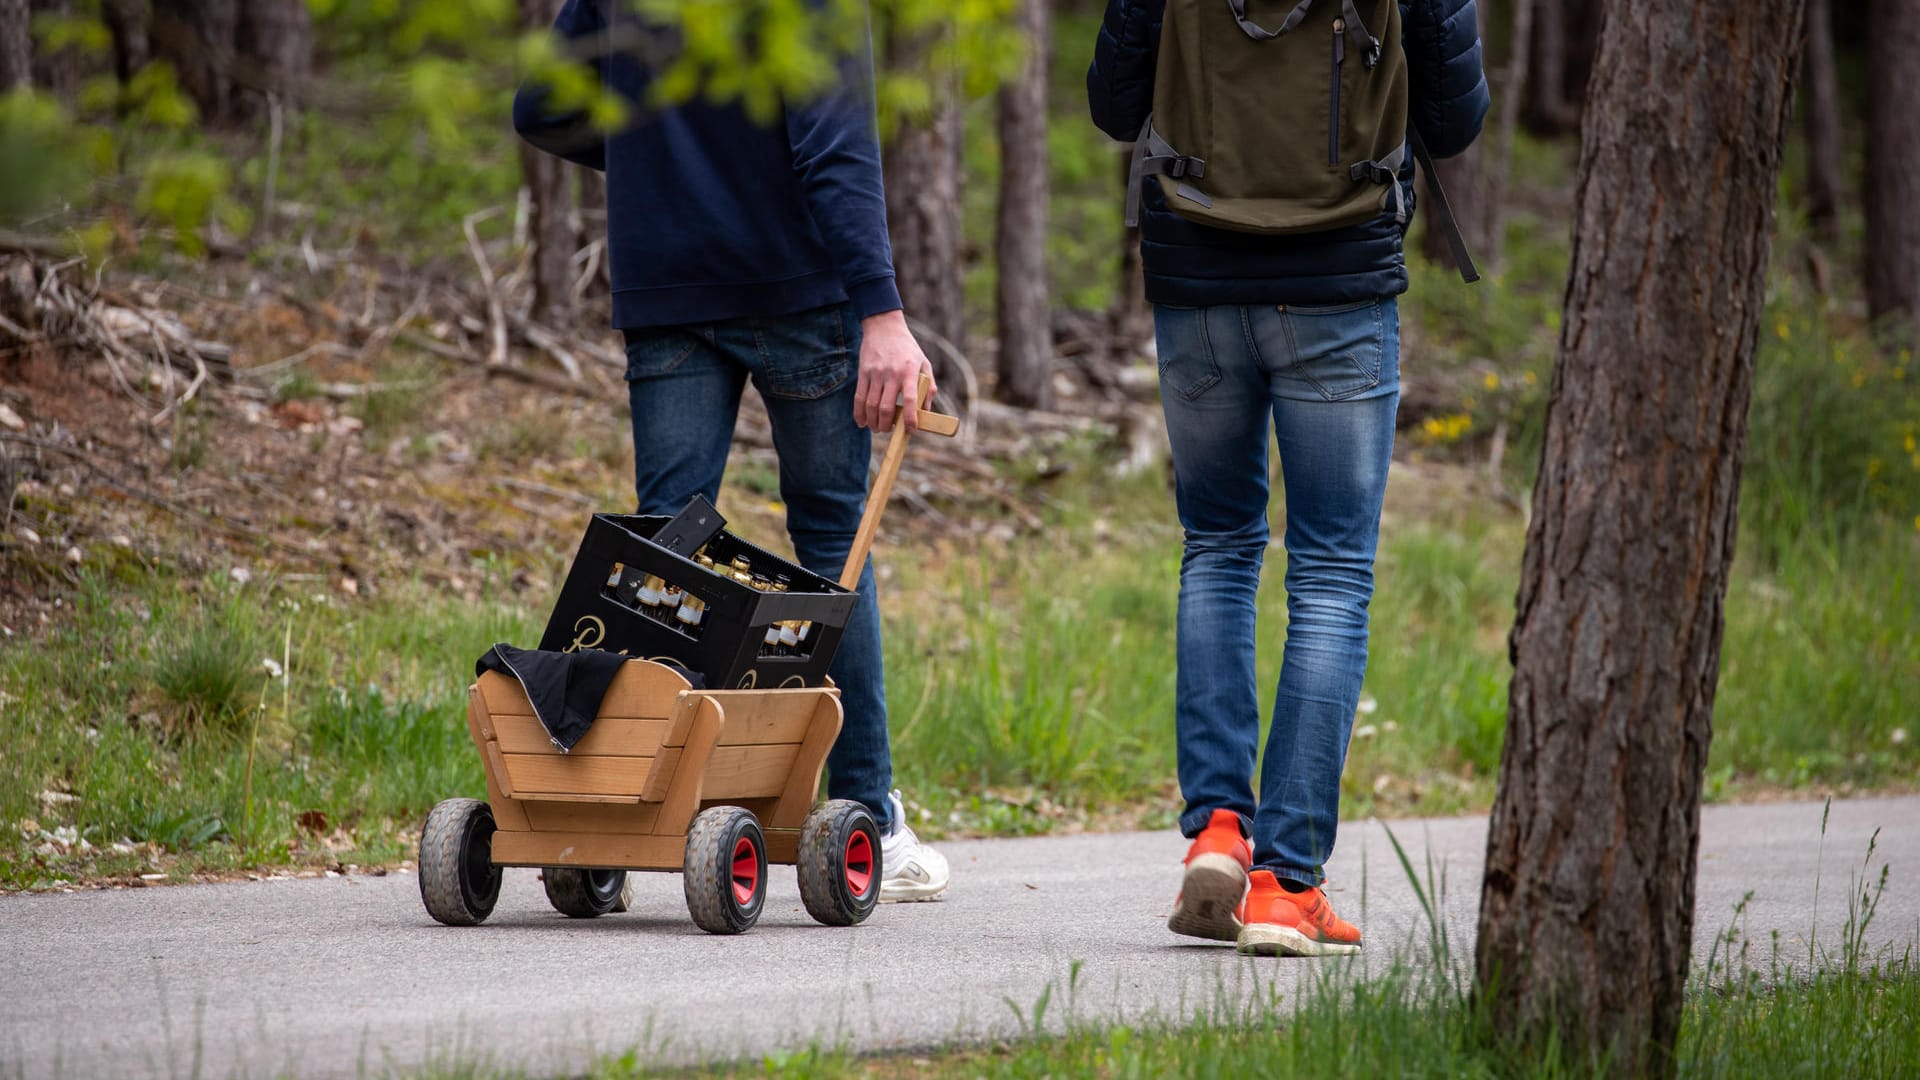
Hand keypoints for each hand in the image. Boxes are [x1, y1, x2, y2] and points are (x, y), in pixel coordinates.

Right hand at [854, 309, 935, 434]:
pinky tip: (862, 422)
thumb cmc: (907, 348)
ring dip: (873, 422)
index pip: (910, 399)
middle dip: (887, 425)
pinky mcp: (863, 373)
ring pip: (871, 405)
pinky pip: (858, 398)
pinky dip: (859, 414)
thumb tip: (926, 411)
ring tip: (877, 428)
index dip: (910, 418)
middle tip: (888, 430)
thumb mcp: (924, 363)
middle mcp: (892, 373)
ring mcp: (875, 373)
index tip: (911, 430)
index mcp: (909, 371)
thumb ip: (928, 387)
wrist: (884, 327)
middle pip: (886, 407)